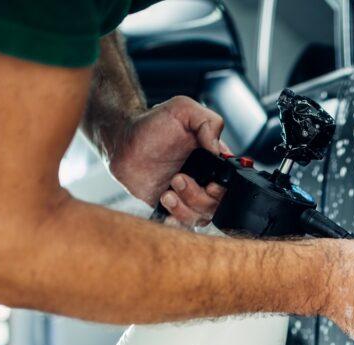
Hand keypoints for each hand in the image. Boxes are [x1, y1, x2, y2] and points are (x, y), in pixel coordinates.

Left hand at [107, 96, 230, 225]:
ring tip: (167, 193)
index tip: (209, 183)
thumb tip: (219, 150)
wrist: (122, 140)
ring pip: (200, 218)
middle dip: (198, 197)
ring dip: (185, 209)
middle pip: (217, 206)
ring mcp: (187, 196)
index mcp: (213, 162)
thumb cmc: (152, 124)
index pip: (231, 185)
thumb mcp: (184, 110)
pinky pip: (181, 225)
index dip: (222, 189)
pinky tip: (165, 207)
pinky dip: (176, 223)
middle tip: (178, 179)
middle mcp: (204, 181)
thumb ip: (209, 123)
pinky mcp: (170, 208)